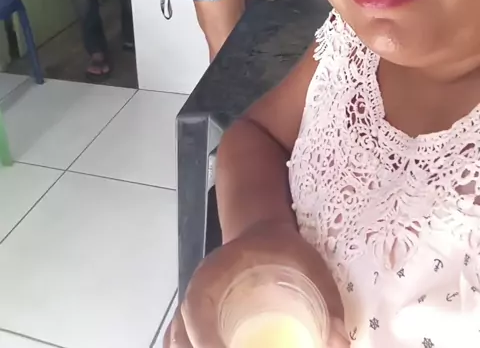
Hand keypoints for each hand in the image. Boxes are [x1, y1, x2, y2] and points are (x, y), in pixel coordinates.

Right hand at [164, 223, 347, 347]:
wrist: (261, 235)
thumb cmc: (280, 248)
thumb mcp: (307, 263)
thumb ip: (326, 300)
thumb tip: (340, 342)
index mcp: (215, 273)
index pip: (196, 309)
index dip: (204, 338)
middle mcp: (197, 294)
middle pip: (181, 336)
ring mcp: (193, 311)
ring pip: (177, 342)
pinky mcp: (197, 324)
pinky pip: (181, 342)